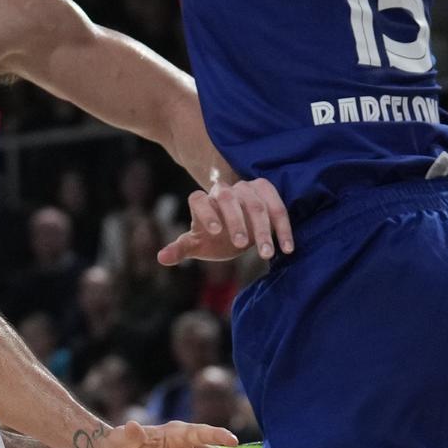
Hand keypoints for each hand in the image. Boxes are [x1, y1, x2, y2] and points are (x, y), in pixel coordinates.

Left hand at [159, 177, 293, 262]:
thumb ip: (181, 249)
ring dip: (262, 229)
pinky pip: (277, 207)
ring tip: (265, 254)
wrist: (238, 228)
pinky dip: (283, 228)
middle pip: (228, 198)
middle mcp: (225, 191)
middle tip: (241, 245)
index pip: (198, 199)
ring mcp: (247, 189)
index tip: (215, 232)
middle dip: (236, 220)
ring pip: (255, 204)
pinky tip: (286, 249)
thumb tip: (161, 258)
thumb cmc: (214, 238)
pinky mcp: (268, 192)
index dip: (206, 213)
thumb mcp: (198, 244)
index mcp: (203, 201)